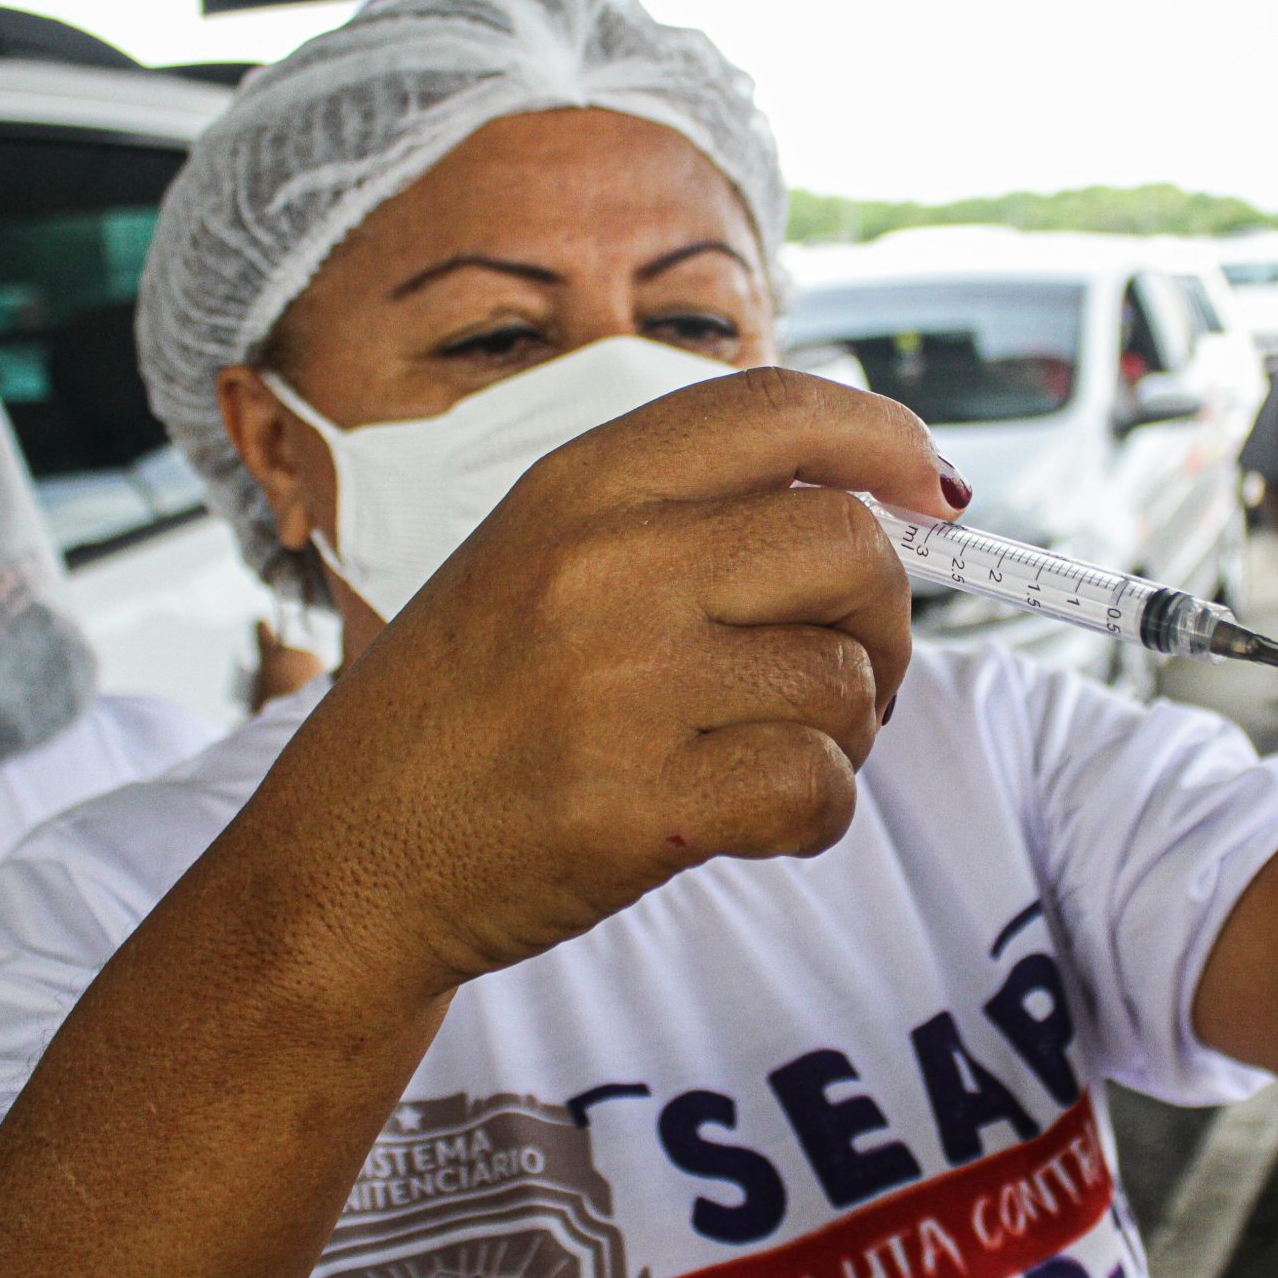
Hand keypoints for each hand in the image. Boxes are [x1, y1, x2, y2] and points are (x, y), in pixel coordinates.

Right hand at [223, 368, 963, 995]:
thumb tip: (881, 505)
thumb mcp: (538, 561)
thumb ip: (682, 519)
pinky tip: (763, 822)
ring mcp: (618, 687)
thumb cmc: (464, 713)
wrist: (341, 864)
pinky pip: (817, 786)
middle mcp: (602, 566)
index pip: (782, 412)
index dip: (889, 442)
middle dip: (886, 619)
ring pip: (845, 679)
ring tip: (772, 753)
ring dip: (845, 732)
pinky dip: (819, 813)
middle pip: (851, 548)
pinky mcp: (638, 809)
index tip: (936, 493)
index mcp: (579, 487)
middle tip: (850, 673)